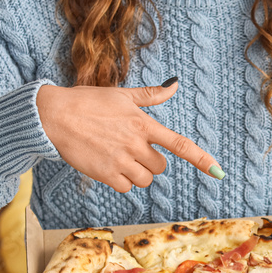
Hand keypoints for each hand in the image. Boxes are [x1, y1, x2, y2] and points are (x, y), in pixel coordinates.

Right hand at [36, 79, 223, 193]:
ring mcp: (120, 159)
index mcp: (143, 123)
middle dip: (150, 161)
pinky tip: (107, 165)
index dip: (201, 159)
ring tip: (117, 156)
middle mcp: (135, 143)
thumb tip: (174, 84)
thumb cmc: (87, 102)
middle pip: (161, 166)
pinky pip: (126, 188)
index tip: (218, 172)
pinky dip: (120, 181)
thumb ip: (151, 95)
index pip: (180, 144)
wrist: (53, 115)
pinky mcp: (105, 173)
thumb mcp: (121, 94)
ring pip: (145, 179)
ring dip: (136, 173)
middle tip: (130, 149)